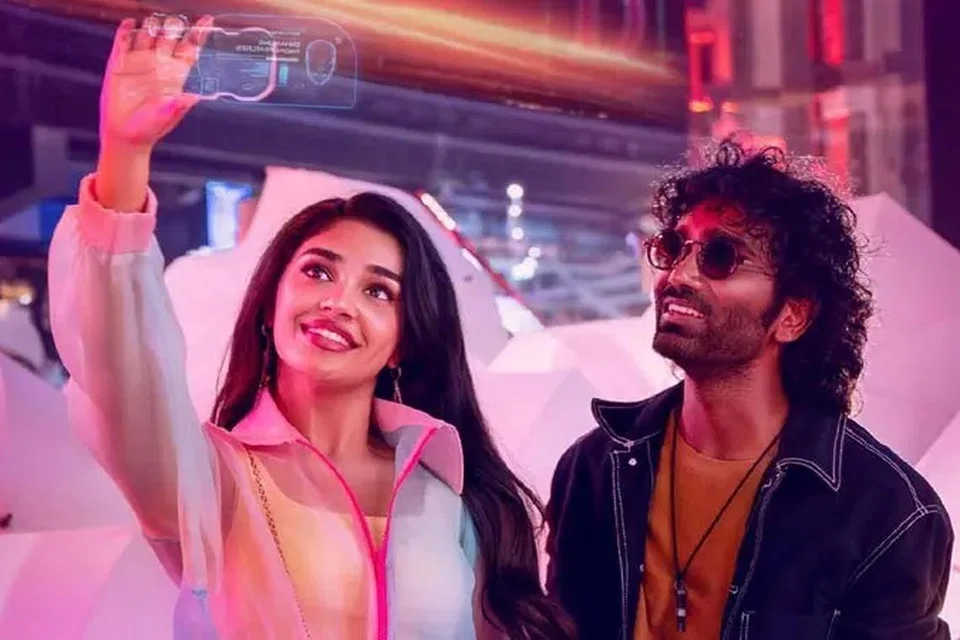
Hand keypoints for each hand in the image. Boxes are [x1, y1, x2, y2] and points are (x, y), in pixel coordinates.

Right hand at [99, 15, 212, 152]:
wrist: (125, 134)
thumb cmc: (150, 128)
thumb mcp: (167, 116)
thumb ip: (179, 106)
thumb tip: (193, 97)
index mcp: (176, 75)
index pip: (190, 49)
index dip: (198, 34)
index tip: (207, 20)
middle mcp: (159, 64)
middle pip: (169, 36)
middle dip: (173, 26)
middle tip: (174, 21)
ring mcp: (139, 61)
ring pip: (148, 34)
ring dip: (151, 25)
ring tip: (154, 22)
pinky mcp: (120, 63)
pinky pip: (123, 41)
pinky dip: (126, 31)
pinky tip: (130, 23)